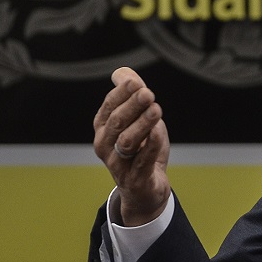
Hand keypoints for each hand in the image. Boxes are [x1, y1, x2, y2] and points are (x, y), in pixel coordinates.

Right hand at [93, 67, 170, 225]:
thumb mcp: (138, 120)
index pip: (108, 107)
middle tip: (149, 93)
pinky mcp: (135, 179)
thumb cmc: (141, 149)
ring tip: (156, 110)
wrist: (146, 189)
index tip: (136, 82)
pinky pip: (142, 160)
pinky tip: (159, 131)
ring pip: (126, 142)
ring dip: (142, 124)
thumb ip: (132, 96)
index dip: (121, 94)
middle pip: (116, 122)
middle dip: (132, 106)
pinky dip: (151, 144)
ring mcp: (118, 164)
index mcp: (103, 128)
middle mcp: (105, 146)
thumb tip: (122, 72)